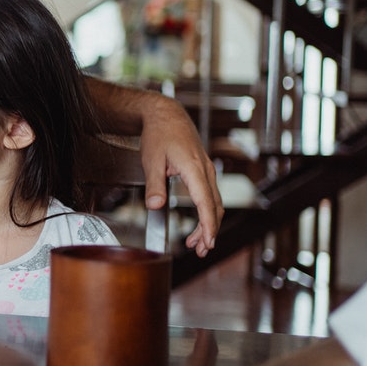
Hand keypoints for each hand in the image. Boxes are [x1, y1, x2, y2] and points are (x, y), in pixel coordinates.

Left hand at [139, 99, 222, 256]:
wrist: (166, 115)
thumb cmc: (159, 135)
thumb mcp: (151, 160)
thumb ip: (154, 185)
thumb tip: (155, 206)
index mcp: (194, 168)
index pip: (205, 202)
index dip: (207, 225)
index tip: (208, 242)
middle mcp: (205, 170)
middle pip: (215, 207)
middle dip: (210, 231)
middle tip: (201, 251)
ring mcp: (207, 170)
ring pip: (215, 202)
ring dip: (209, 224)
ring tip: (197, 244)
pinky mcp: (204, 170)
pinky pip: (210, 195)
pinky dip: (207, 212)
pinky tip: (198, 223)